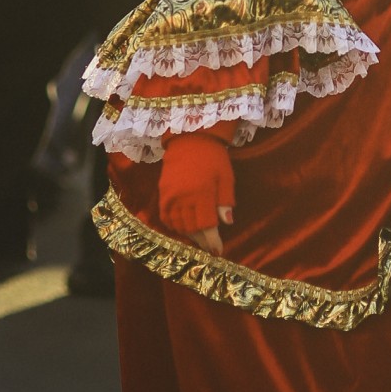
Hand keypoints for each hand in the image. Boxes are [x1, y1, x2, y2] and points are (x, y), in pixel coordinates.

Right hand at [158, 133, 235, 254]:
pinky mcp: (162, 193)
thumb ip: (225, 201)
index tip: (218, 251)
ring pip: (178, 225)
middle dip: (202, 241)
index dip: (212, 241)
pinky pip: (166, 217)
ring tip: (199, 239)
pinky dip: (174, 226)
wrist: (190, 140)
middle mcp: (183, 198)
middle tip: (210, 246)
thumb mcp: (226, 178)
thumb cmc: (213, 158)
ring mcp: (170, 196)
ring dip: (189, 235)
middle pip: (191, 229)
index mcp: (202, 193)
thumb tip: (227, 223)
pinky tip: (183, 228)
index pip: (206, 226)